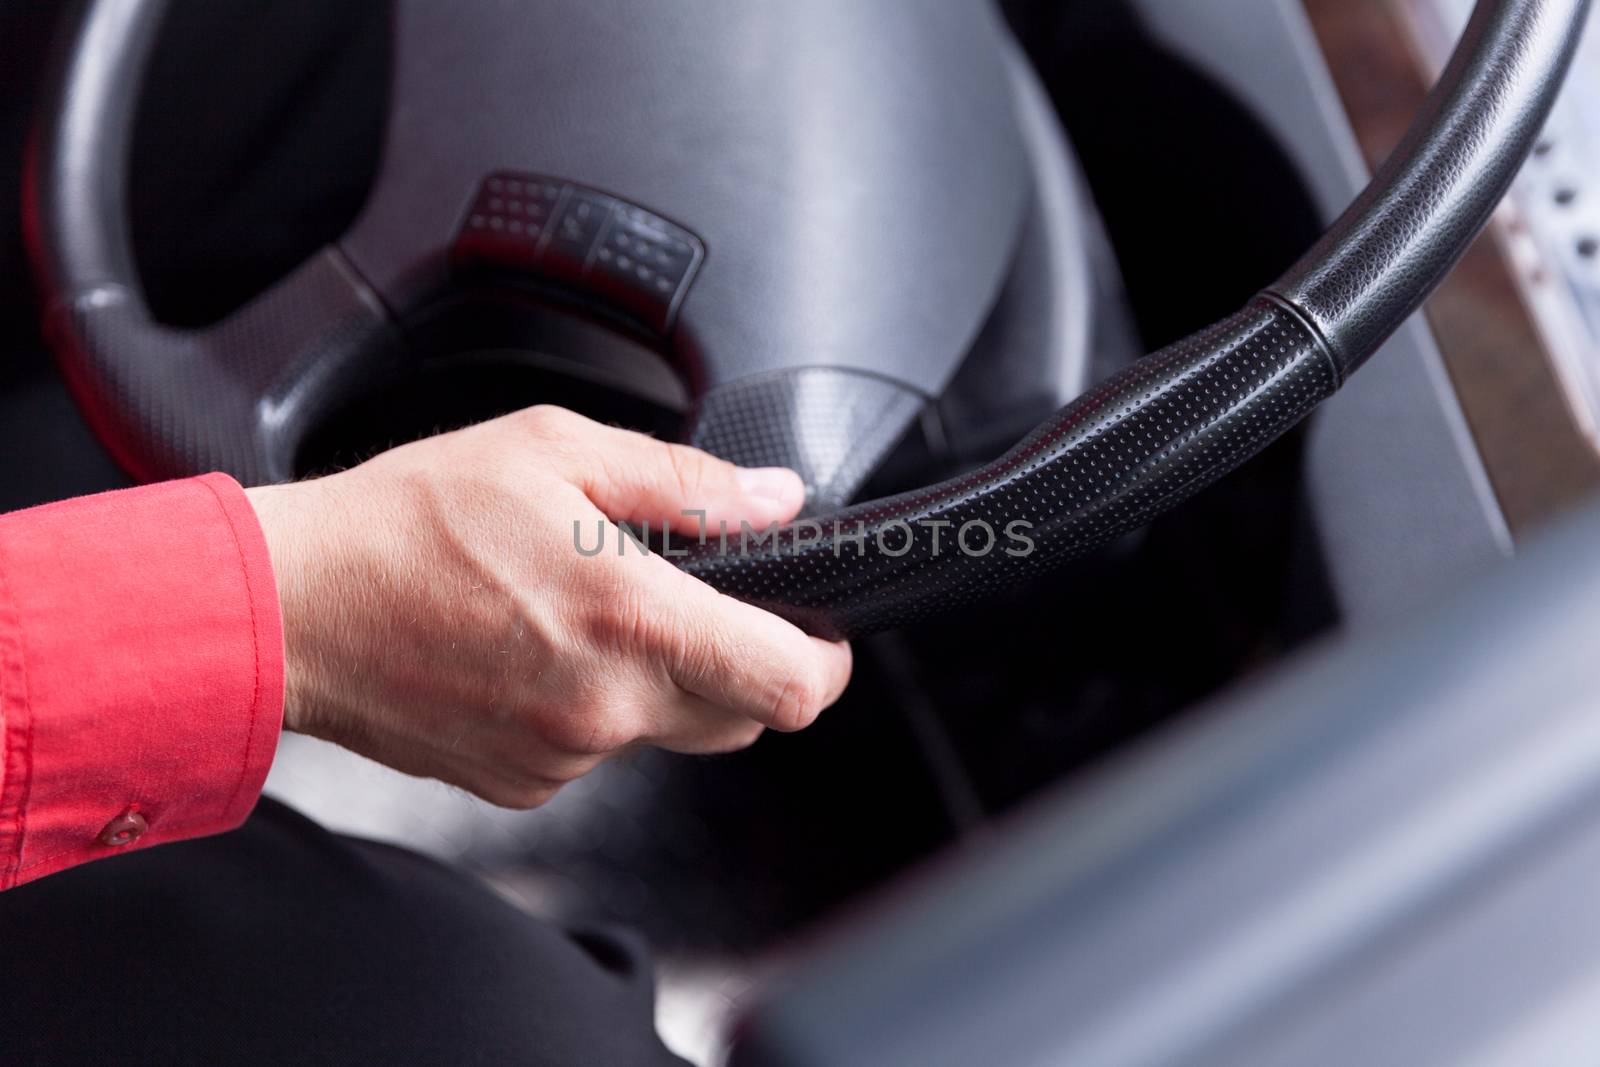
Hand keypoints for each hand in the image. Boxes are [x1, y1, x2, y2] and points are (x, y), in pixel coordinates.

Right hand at [245, 406, 851, 807]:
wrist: (292, 607)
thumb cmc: (409, 520)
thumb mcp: (557, 450)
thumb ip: (686, 483)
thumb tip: (775, 500)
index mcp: (633, 619)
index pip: (791, 686)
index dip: (824, 662)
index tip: (816, 634)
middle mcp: (607, 705)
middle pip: (743, 716)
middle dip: (744, 665)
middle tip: (694, 603)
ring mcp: (566, 756)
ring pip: (668, 731)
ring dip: (659, 681)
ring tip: (585, 612)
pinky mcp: (525, 784)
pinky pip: (599, 751)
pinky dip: (594, 709)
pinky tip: (536, 653)